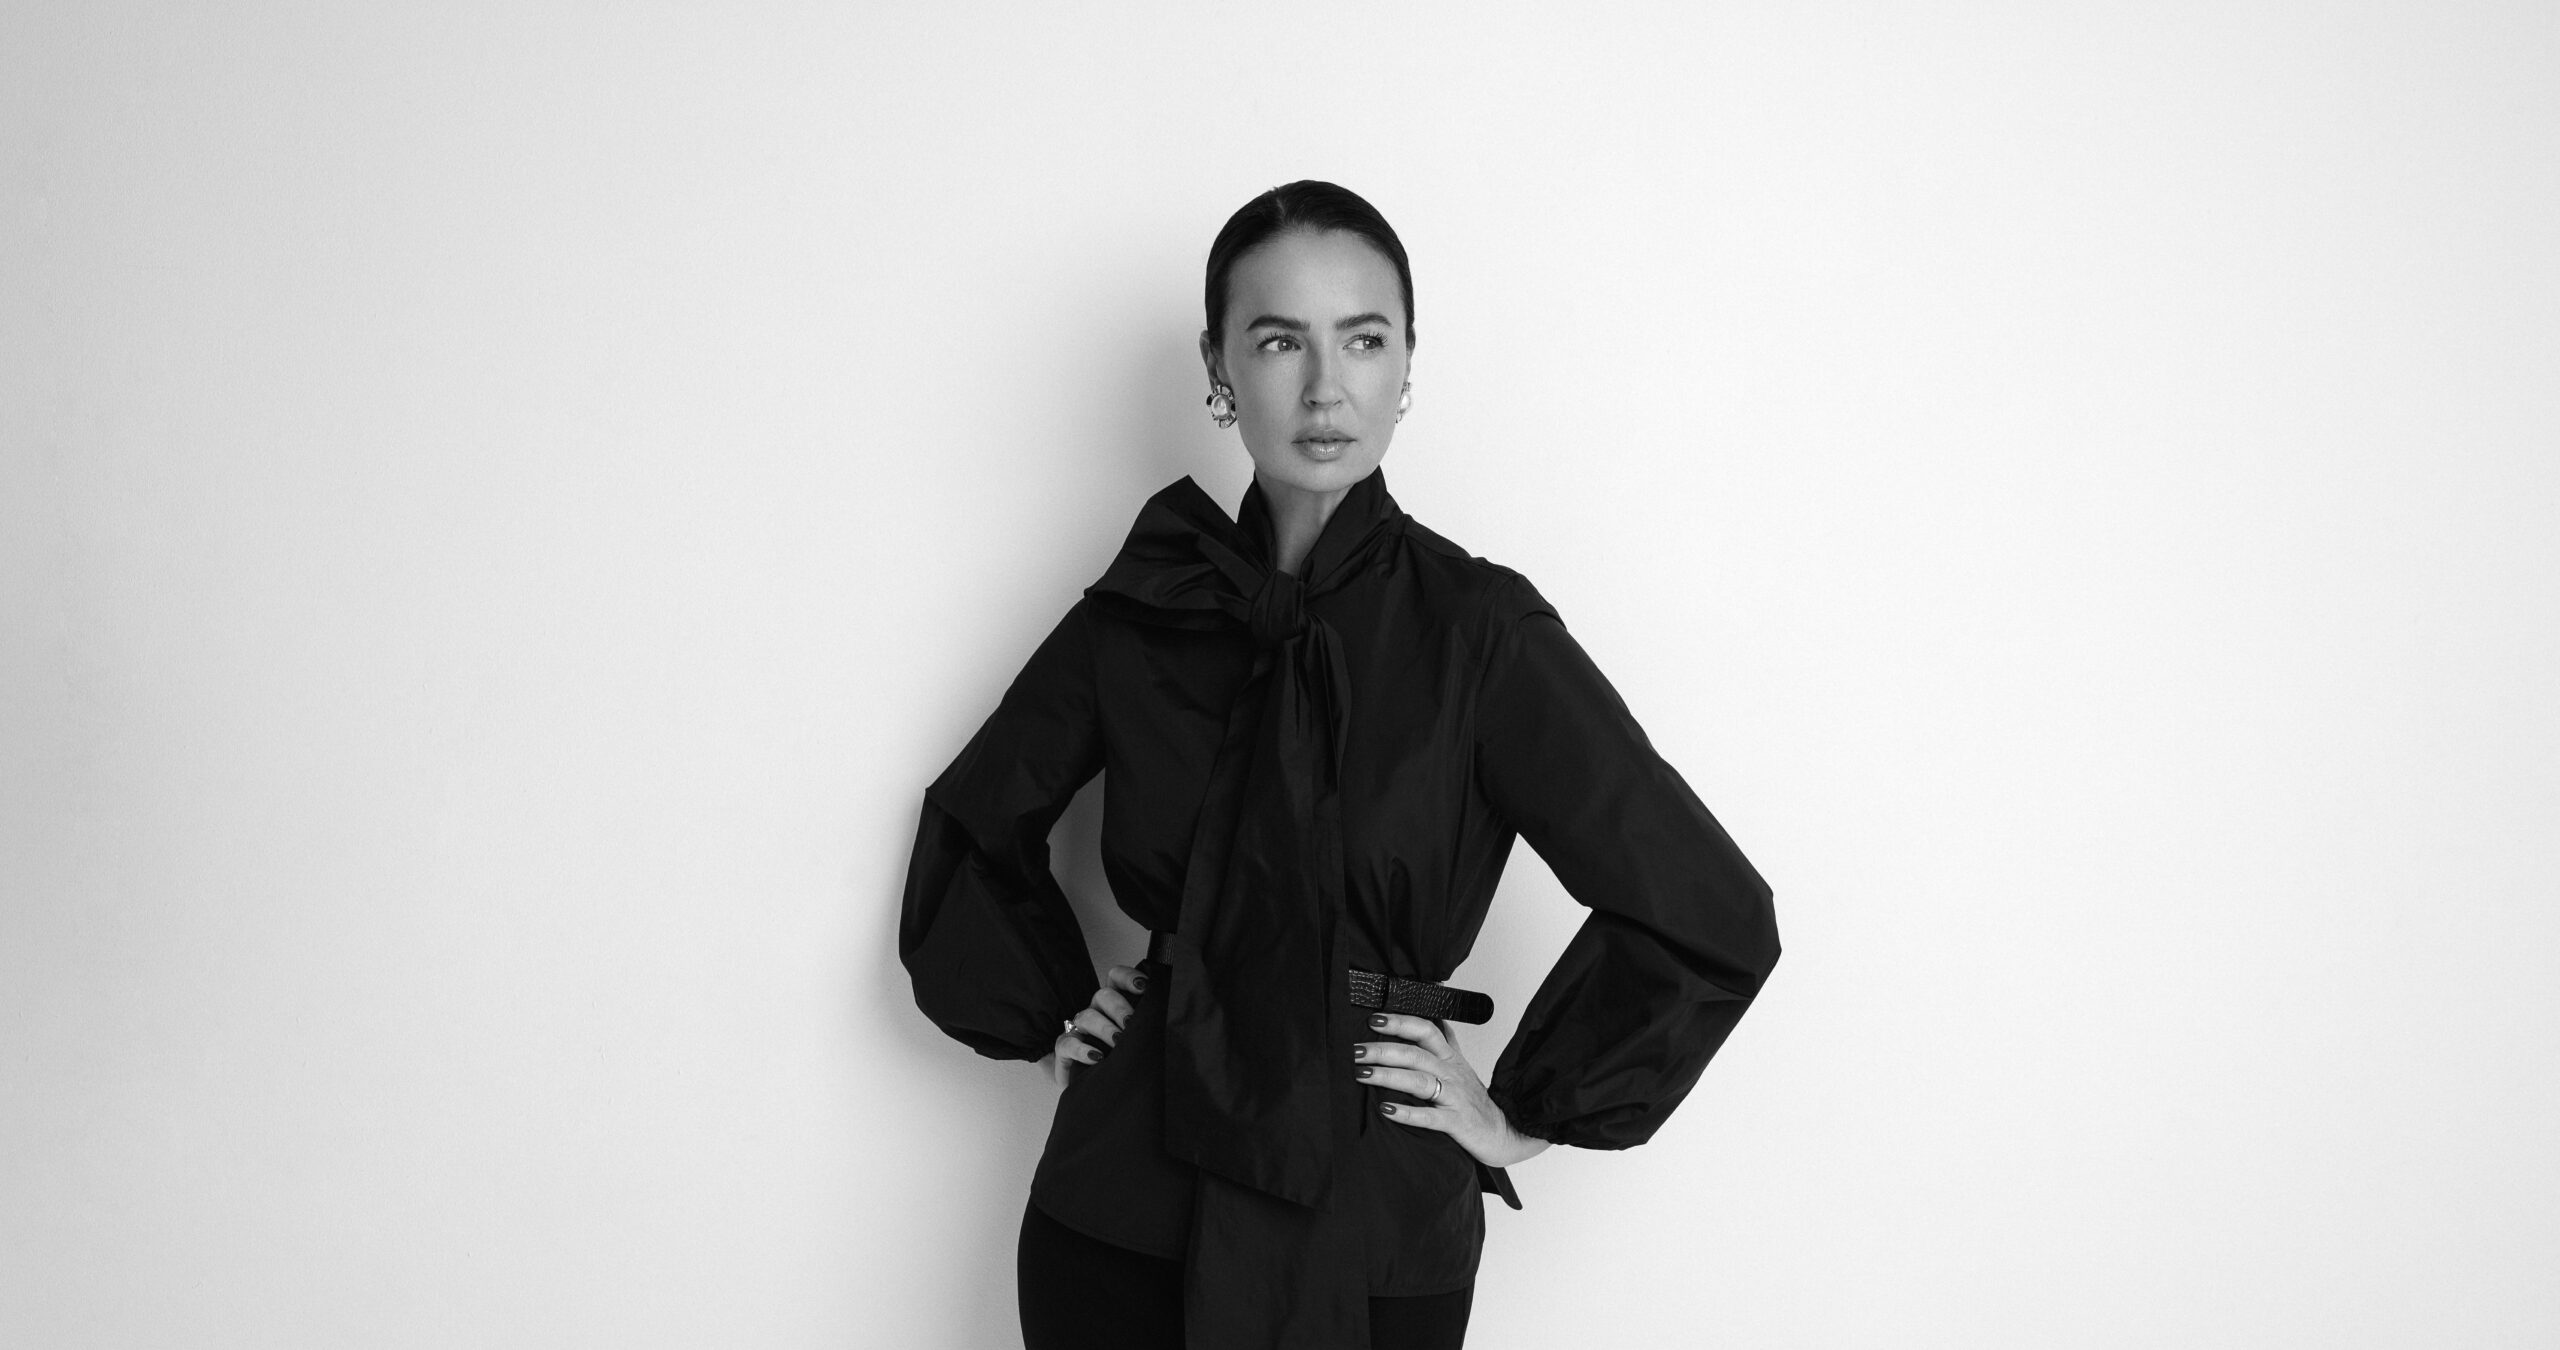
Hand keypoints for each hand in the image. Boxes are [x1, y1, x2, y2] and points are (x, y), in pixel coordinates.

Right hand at [1045, 964, 1145, 1087]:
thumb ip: (1149, 1030)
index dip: (1128, 977)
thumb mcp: (1138, 1043)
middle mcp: (1096, 1011)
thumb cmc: (1122, 1060)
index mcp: (1114, 1004)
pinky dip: (1082, 1049)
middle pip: (1104, 996)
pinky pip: (1068, 1042)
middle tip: (1131, 1024)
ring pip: (1087, 1016)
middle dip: (1120, 1008)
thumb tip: (1171, 1026)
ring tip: (1118, 1042)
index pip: (1116, 978)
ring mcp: (1078, 1028)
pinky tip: (1097, 1058)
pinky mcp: (1063, 1048)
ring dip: (1105, 1028)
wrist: (1095, 1088)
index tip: (1144, 986)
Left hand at [1354, 1013, 1550, 1168]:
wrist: (1504, 1133)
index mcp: (1450, 1058)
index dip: (1401, 1022)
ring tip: (1362, 1074)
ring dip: (1388, 1076)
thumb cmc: (1475, 1101)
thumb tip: (1434, 1016)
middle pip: (1416, 1054)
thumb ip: (1446, 1042)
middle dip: (1383, 1049)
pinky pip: (1429, 1117)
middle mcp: (1451, 1073)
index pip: (1426, 1030)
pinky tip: (1386, 1109)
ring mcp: (1454, 1098)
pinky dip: (1407, 1112)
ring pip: (1419, 1081)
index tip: (1375, 1019)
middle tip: (1356, 1050)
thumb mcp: (1461, 1066)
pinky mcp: (1456, 1123)